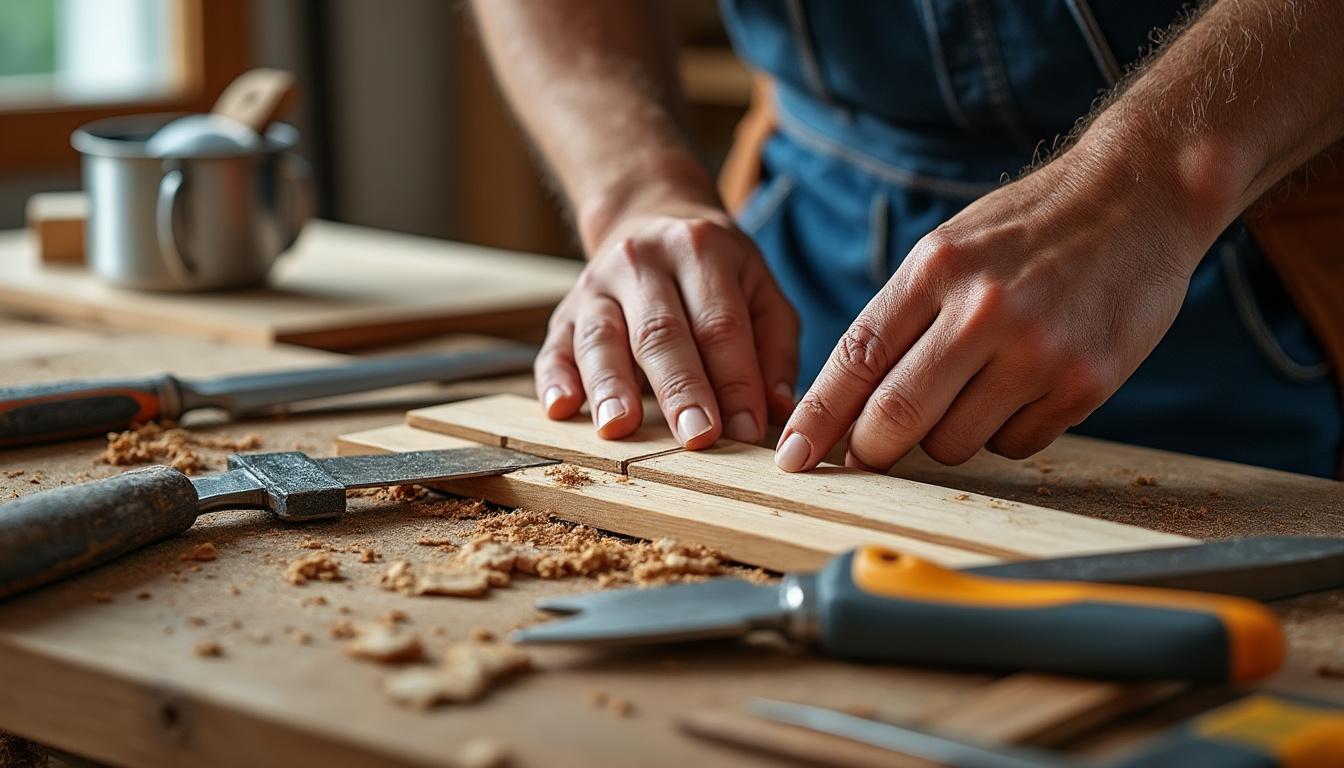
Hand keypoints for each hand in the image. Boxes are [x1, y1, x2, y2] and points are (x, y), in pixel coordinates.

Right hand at [536, 186, 798, 447]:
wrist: (648, 220)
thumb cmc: (714, 273)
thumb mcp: (759, 290)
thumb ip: (774, 349)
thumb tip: (780, 411)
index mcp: (700, 251)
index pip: (720, 324)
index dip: (735, 380)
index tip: (746, 431)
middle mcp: (642, 262)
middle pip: (660, 332)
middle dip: (680, 388)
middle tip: (697, 437)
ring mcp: (595, 286)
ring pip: (602, 338)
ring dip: (610, 386)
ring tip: (620, 427)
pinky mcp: (564, 313)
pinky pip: (554, 348)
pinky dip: (555, 380)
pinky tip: (561, 409)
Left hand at [774, 144, 1211, 472]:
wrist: (1140, 196)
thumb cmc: (1029, 229)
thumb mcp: (949, 248)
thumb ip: (900, 318)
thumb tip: (847, 403)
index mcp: (935, 269)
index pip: (856, 359)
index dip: (816, 417)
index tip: (791, 455)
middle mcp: (982, 310)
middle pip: (896, 416)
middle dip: (869, 449)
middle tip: (866, 456)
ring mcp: (1037, 350)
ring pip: (953, 442)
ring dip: (945, 436)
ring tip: (972, 389)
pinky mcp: (1085, 383)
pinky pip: (1015, 445)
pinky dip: (1005, 431)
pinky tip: (1023, 387)